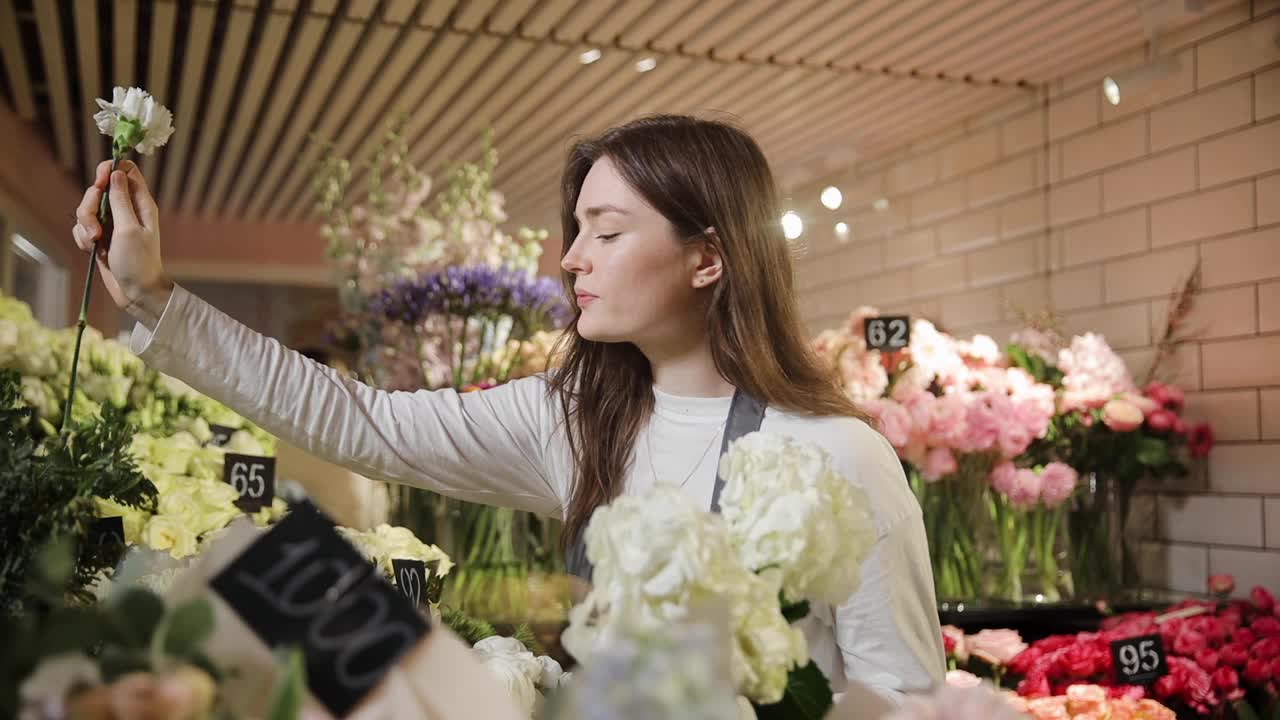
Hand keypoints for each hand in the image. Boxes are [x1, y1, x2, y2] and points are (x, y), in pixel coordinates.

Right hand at [73, 160, 171, 318]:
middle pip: (99, 189)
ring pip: (86, 208)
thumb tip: (116, 172)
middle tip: (96, 225)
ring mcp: (112, 223)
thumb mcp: (129, 229)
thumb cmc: (138, 261)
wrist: (135, 292)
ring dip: (85, 224)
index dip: (110, 170)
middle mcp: (126, 210)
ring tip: (95, 241)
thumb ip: (121, 200)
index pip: (126, 171)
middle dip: (90, 205)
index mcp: (141, 204)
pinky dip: (83, 237)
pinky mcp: (100, 236)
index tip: (99, 182)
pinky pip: (82, 227)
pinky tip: (92, 250)